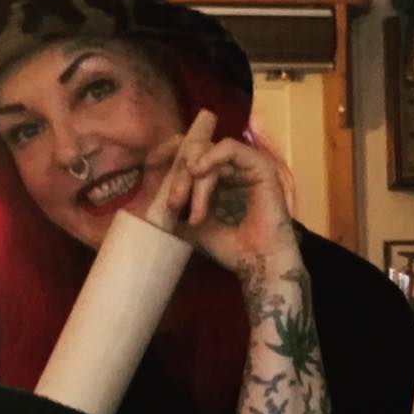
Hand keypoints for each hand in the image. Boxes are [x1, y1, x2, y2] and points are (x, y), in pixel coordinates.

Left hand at [143, 108, 299, 279]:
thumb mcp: (196, 228)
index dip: (170, 165)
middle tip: (175, 203)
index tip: (157, 186)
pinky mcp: (259, 164)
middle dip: (180, 177)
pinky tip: (198, 172)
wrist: (260, 265)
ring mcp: (246, 165)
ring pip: (208, 153)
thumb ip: (180, 211)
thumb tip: (153, 206)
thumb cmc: (234, 250)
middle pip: (196, 155)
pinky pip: (228, 147)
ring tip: (192, 207)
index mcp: (220, 180)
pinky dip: (211, 157)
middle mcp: (233, 169)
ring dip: (193, 177)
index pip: (190, 159)